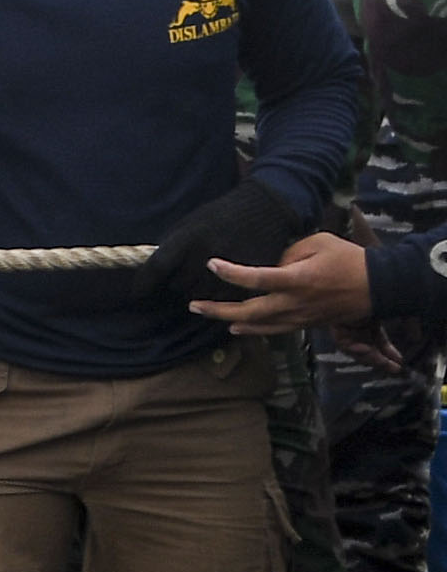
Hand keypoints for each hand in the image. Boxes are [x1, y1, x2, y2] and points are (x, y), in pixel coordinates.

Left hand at [135, 179, 312, 301]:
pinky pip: (226, 297)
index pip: (157, 268)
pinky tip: (220, 283)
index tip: (137, 294)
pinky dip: (219, 295)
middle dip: (175, 284)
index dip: (144, 284)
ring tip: (202, 278)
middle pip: (178, 286)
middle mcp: (207, 254)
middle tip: (182, 276)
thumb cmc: (221, 215)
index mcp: (189, 238)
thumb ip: (171, 247)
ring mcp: (231, 267)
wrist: (266, 207)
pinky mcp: (251, 275)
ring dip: (197, 292)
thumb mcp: (191, 222)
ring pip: (201, 296)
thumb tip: (150, 274)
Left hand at [189, 230, 374, 330]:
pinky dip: (253, 329)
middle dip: (217, 310)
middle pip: (248, 311)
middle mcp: (293, 302)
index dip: (230, 273)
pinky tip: (237, 327)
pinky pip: (273, 329)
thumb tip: (268, 264)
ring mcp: (298, 317)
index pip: (256, 278)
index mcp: (297, 280)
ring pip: (257, 324)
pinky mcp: (304, 324)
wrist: (378, 287)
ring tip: (206, 313)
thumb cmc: (349, 259)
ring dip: (229, 320)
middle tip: (193, 305)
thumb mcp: (319, 242)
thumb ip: (288, 252)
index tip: (211, 264)